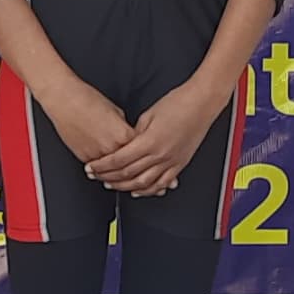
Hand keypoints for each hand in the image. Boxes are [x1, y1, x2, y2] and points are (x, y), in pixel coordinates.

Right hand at [43, 85, 136, 170]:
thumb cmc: (88, 100)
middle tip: (133, 166)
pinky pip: (97, 169)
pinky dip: (100, 169)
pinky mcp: (84, 157)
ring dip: (115, 172)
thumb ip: (123, 128)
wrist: (65, 100)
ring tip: (118, 172)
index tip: (142, 153)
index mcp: (124, 135)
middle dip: (130, 165)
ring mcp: (97, 154)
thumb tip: (127, 136)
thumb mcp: (116, 111)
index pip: (140, 150)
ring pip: (112, 171)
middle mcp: (111, 147)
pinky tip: (102, 168)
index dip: (141, 151)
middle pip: (127, 164)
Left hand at [91, 78, 221, 196]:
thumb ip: (134, 134)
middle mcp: (160, 155)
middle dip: (108, 177)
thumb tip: (123, 145)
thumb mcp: (148, 115)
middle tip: (96, 177)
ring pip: (143, 183)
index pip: (118, 160)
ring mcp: (171, 162)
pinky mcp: (180, 164)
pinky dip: (149, 190)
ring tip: (113, 185)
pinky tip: (138, 191)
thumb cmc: (178, 103)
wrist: (202, 103)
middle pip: (127, 174)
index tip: (91, 167)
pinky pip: (162, 184)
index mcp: (149, 141)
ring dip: (125, 186)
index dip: (102, 166)